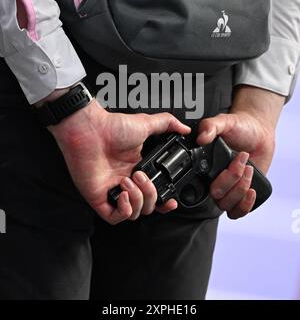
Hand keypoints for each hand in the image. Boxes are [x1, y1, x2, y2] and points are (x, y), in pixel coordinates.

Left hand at [48, 100, 190, 224]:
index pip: (154, 194)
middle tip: (141, 176)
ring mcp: (112, 191)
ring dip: (138, 199)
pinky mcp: (99, 198)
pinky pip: (115, 217)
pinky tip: (124, 193)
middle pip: (148, 206)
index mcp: (137, 169)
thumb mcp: (146, 123)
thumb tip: (185, 129)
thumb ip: (167, 124)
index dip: (164, 201)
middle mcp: (126, 182)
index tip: (171, 200)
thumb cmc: (111, 126)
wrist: (89, 129)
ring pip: (134, 213)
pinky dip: (125, 210)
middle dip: (151, 195)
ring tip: (130, 180)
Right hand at [197, 86, 284, 218]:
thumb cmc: (239, 127)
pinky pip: (238, 211)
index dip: (215, 180)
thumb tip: (201, 138)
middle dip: (232, 179)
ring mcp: (229, 189)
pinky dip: (245, 205)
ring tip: (249, 170)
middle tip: (242, 161)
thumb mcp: (224, 122)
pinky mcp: (242, 194)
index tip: (228, 165)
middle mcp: (216, 180)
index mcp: (206, 166)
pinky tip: (251, 190)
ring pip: (227, 206)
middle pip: (217, 196)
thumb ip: (210, 126)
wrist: (258, 132)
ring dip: (240, 190)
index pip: (200, 186)